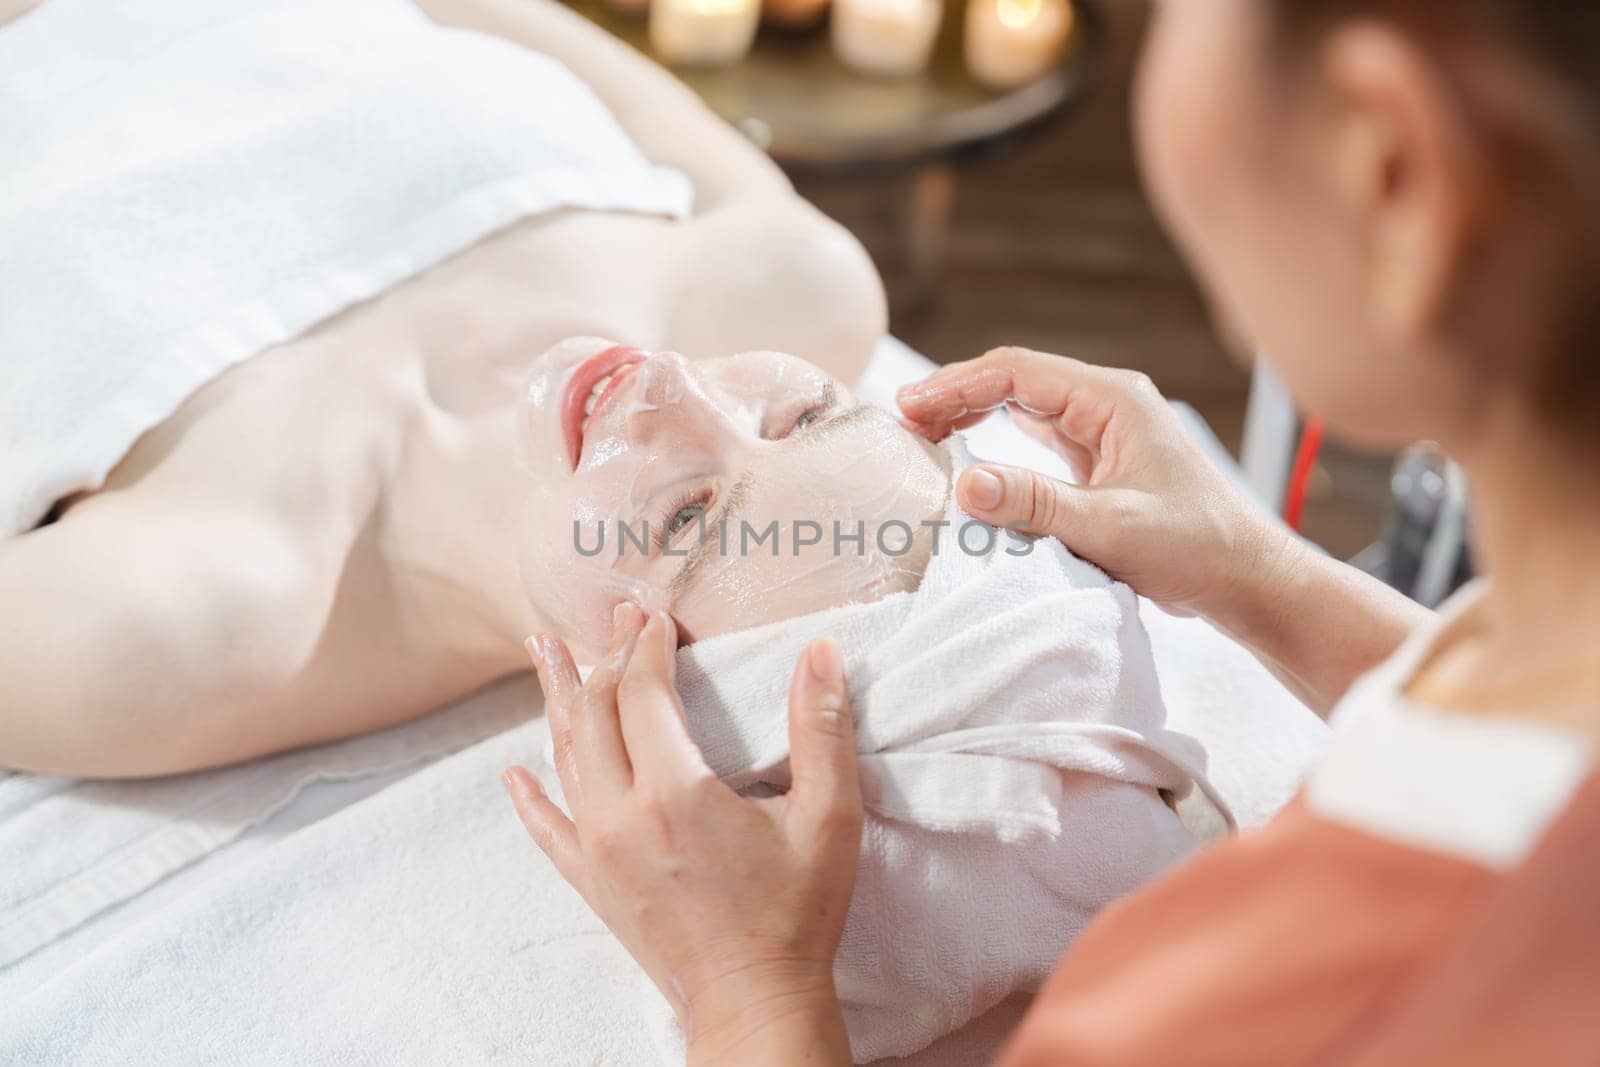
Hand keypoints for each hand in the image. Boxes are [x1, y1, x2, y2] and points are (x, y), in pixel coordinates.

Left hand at [502, 604, 860, 1063]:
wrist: (754, 1004)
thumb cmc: (797, 914)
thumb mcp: (829, 819)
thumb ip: (821, 729)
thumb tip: (821, 653)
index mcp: (676, 792)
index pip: (644, 693)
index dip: (649, 646)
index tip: (657, 615)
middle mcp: (623, 816)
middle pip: (597, 713)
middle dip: (607, 657)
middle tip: (616, 616)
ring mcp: (600, 853)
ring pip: (565, 758)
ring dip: (558, 699)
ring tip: (544, 650)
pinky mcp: (594, 885)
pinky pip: (548, 831)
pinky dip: (529, 797)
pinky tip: (512, 773)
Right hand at [897, 345, 1298, 619]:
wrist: (1248, 580)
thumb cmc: (1196, 549)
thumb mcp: (1111, 528)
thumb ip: (1036, 505)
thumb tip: (964, 483)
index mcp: (1115, 400)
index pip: (1018, 373)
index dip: (957, 385)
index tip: (910, 407)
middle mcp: (1109, 404)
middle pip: (1016, 381)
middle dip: (957, 395)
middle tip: (903, 420)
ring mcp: (1106, 431)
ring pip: (1024, 406)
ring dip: (974, 414)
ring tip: (924, 432)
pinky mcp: (1103, 462)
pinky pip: (1039, 437)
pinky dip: (998, 440)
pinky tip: (970, 451)